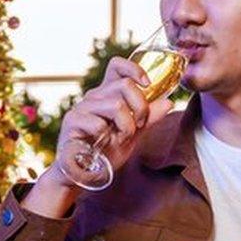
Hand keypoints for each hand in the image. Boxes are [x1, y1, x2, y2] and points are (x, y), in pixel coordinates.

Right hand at [51, 57, 173, 187]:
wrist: (84, 174)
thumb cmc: (105, 152)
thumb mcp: (133, 134)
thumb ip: (148, 118)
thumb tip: (168, 102)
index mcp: (107, 95)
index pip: (117, 66)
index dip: (134, 69)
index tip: (147, 84)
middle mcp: (94, 97)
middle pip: (125, 85)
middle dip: (141, 108)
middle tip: (138, 126)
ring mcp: (82, 108)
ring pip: (115, 105)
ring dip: (126, 126)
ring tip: (121, 139)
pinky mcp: (72, 121)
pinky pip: (99, 123)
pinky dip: (107, 137)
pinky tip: (101, 144)